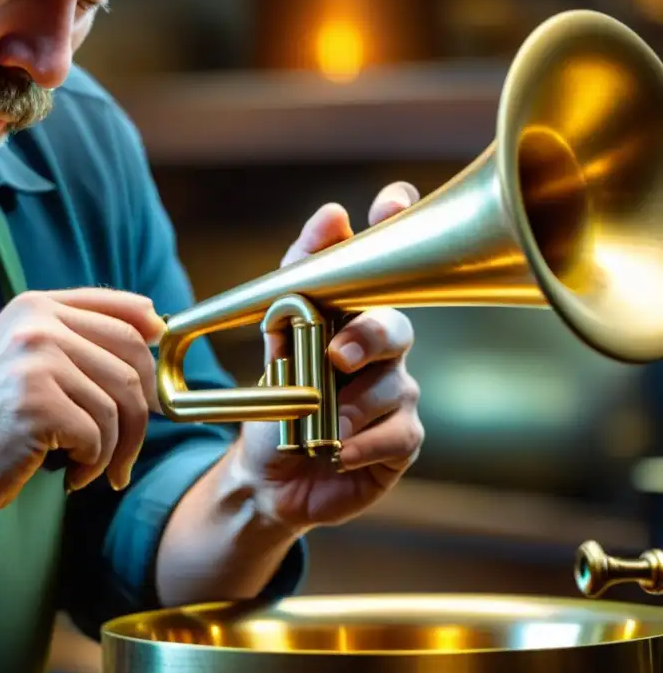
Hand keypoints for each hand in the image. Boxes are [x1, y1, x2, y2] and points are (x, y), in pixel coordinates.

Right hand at [0, 288, 163, 515]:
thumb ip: (77, 337)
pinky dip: (92, 464)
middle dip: (142, 412)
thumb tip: (155, 326)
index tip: (155, 373)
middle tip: (128, 448)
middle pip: (132, 362)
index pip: (121, 312)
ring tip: (89, 465)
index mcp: (36, 308)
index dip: (151, 341)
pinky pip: (97, 436)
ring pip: (119, 406)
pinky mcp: (36, 404)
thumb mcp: (24, 357)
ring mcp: (36, 362)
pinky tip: (70, 474)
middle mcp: (38, 325)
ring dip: (115, 449)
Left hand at [236, 182, 424, 528]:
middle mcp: (382, 346)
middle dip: (368, 336)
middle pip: (396, 325)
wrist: (269, 474)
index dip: (395, 224)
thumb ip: (296, 288)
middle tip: (337, 356)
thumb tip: (330, 220)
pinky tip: (338, 452)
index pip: (384, 260)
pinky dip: (364, 442)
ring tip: (322, 427)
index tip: (391, 199)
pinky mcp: (403, 438)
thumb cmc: (277, 403)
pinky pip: (399, 432)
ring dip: (352, 407)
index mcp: (352, 315)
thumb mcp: (274, 343)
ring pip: (396, 384)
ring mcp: (398, 391)